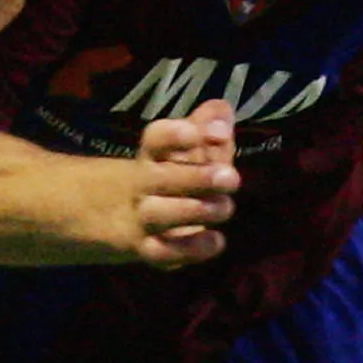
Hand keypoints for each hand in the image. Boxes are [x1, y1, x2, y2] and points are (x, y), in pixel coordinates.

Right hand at [122, 101, 239, 268]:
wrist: (132, 219)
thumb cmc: (175, 175)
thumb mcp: (194, 150)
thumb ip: (210, 129)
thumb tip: (222, 110)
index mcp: (153, 156)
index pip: (153, 139)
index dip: (172, 135)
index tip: (196, 133)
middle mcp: (142, 186)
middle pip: (157, 179)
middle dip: (194, 177)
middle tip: (230, 178)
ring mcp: (142, 219)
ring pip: (158, 215)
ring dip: (195, 211)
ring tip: (225, 207)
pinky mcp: (149, 249)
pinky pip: (162, 253)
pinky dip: (190, 249)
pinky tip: (216, 240)